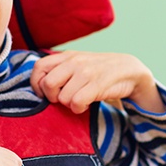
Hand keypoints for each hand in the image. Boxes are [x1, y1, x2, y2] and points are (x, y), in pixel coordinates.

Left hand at [30, 51, 165, 113]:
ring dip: (69, 104)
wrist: (129, 69)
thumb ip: (59, 69)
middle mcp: (74, 62)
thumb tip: (39, 86)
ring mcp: (85, 73)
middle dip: (52, 97)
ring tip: (79, 99)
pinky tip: (87, 104)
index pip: (39, 66)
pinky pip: (76, 103)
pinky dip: (79, 108)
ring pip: (62, 98)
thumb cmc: (98, 70)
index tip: (43, 93)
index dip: (36, 83)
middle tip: (62, 99)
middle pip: (48, 84)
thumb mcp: (77, 63)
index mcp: (66, 56)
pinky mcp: (97, 85)